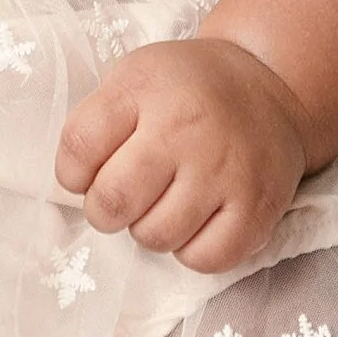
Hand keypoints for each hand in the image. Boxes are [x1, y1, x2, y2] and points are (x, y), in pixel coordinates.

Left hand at [54, 37, 308, 272]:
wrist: (266, 86)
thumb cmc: (185, 88)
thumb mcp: (134, 77)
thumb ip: (98, 122)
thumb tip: (76, 185)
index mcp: (144, 88)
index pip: (79, 147)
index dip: (71, 173)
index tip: (85, 173)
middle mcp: (184, 128)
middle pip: (113, 200)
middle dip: (104, 210)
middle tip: (121, 197)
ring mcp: (224, 170)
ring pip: (155, 237)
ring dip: (148, 228)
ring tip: (163, 200)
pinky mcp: (257, 209)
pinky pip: (202, 259)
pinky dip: (190, 249)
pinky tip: (195, 219)